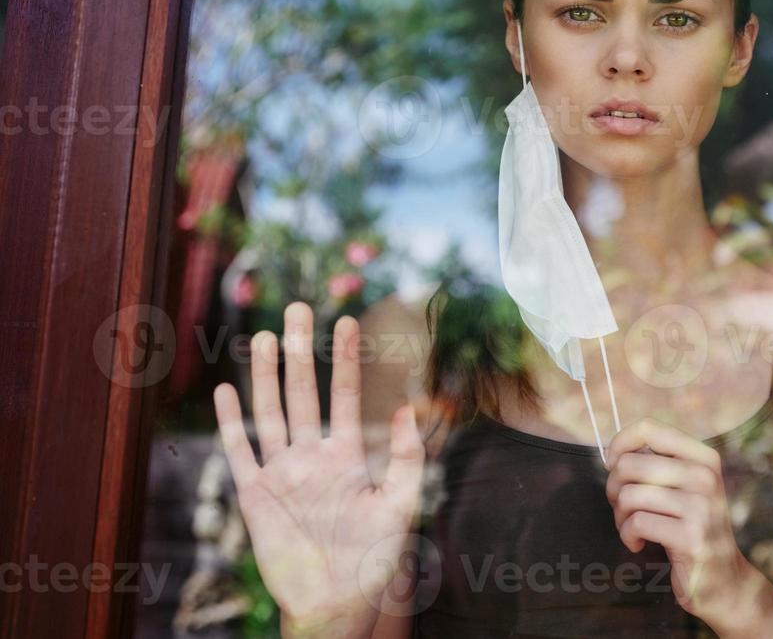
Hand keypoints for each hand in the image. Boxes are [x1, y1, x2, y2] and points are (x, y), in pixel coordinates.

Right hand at [212, 302, 425, 633]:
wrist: (336, 601)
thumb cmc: (374, 559)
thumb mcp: (402, 505)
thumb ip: (409, 458)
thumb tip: (408, 408)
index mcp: (347, 456)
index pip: (346, 395)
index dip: (347, 359)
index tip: (348, 320)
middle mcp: (311, 456)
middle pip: (303, 392)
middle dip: (302, 349)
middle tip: (298, 307)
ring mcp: (281, 473)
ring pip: (271, 412)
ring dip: (268, 374)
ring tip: (266, 335)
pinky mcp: (255, 496)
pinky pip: (240, 452)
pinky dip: (231, 421)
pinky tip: (226, 389)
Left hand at [604, 417, 749, 624]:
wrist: (725, 580)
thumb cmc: (693, 529)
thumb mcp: (687, 488)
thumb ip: (661, 464)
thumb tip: (615, 451)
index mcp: (704, 457)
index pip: (650, 428)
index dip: (620, 442)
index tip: (612, 464)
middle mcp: (705, 477)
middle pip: (629, 464)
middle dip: (614, 488)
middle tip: (622, 507)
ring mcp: (701, 507)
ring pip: (629, 495)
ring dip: (620, 516)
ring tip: (631, 527)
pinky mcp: (691, 537)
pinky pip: (636, 523)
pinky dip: (627, 535)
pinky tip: (638, 543)